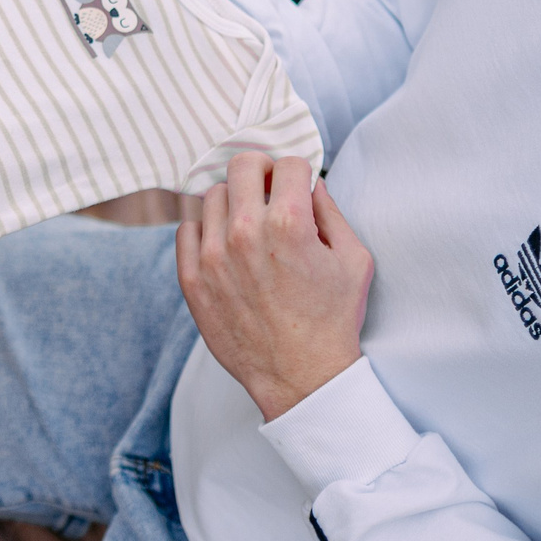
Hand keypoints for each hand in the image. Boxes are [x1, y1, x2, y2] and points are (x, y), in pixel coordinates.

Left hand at [177, 154, 374, 421]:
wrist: (302, 376)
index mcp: (289, 223)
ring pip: (212, 195)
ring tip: (250, 224)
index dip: (299, 172)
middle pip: (243, 165)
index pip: (288, 163)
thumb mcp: (353, 260)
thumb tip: (312, 184)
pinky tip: (226, 245)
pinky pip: (187, 229)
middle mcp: (245, 233)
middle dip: (262, 172)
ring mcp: (213, 256)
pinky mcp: (192, 279)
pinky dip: (206, 229)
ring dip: (234, 201)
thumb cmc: (332, 320)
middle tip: (271, 191)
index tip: (299, 187)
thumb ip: (332, 212)